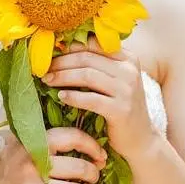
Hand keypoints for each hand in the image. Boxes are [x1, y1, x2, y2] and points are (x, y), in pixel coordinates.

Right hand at [0, 127, 106, 183]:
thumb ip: (50, 136)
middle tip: (94, 175)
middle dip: (93, 173)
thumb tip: (86, 136)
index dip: (92, 146)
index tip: (100, 155)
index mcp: (36, 142)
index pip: (73, 137)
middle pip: (79, 167)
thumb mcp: (25, 140)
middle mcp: (35, 162)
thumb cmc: (13, 161)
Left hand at [42, 37, 157, 160]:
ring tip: (47, 81)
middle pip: (87, 58)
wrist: (141, 138)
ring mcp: (127, 90)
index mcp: (128, 58)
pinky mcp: (121, 110)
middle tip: (44, 69)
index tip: (51, 54)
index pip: (93, 44)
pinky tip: (61, 97)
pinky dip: (73, 97)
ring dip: (63, 77)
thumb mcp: (115, 80)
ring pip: (87, 75)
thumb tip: (65, 49)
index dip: (69, 48)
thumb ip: (98, 65)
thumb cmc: (121, 107)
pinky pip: (91, 99)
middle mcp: (129, 70)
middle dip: (61, 62)